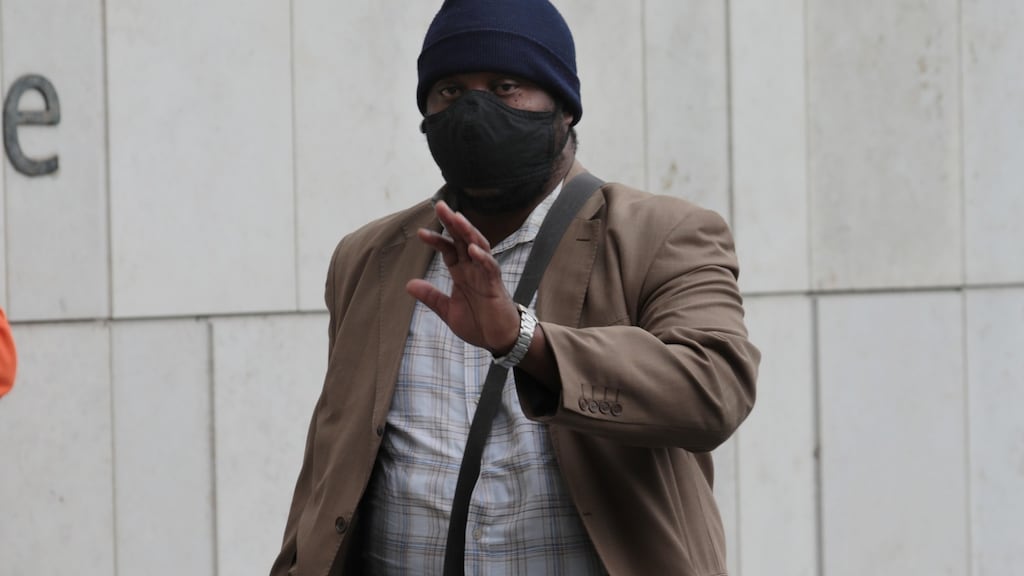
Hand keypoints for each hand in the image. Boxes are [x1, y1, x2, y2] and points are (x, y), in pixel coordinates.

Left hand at [406, 201, 520, 354]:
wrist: (499, 340)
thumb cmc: (478, 323)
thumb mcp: (447, 311)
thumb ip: (431, 296)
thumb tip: (408, 284)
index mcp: (462, 272)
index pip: (448, 249)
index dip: (436, 240)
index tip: (420, 233)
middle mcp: (474, 268)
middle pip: (463, 240)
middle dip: (452, 222)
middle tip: (440, 205)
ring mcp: (486, 275)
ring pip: (479, 246)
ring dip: (468, 232)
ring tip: (457, 219)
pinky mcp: (496, 286)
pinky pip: (490, 268)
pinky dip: (483, 257)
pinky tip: (474, 249)